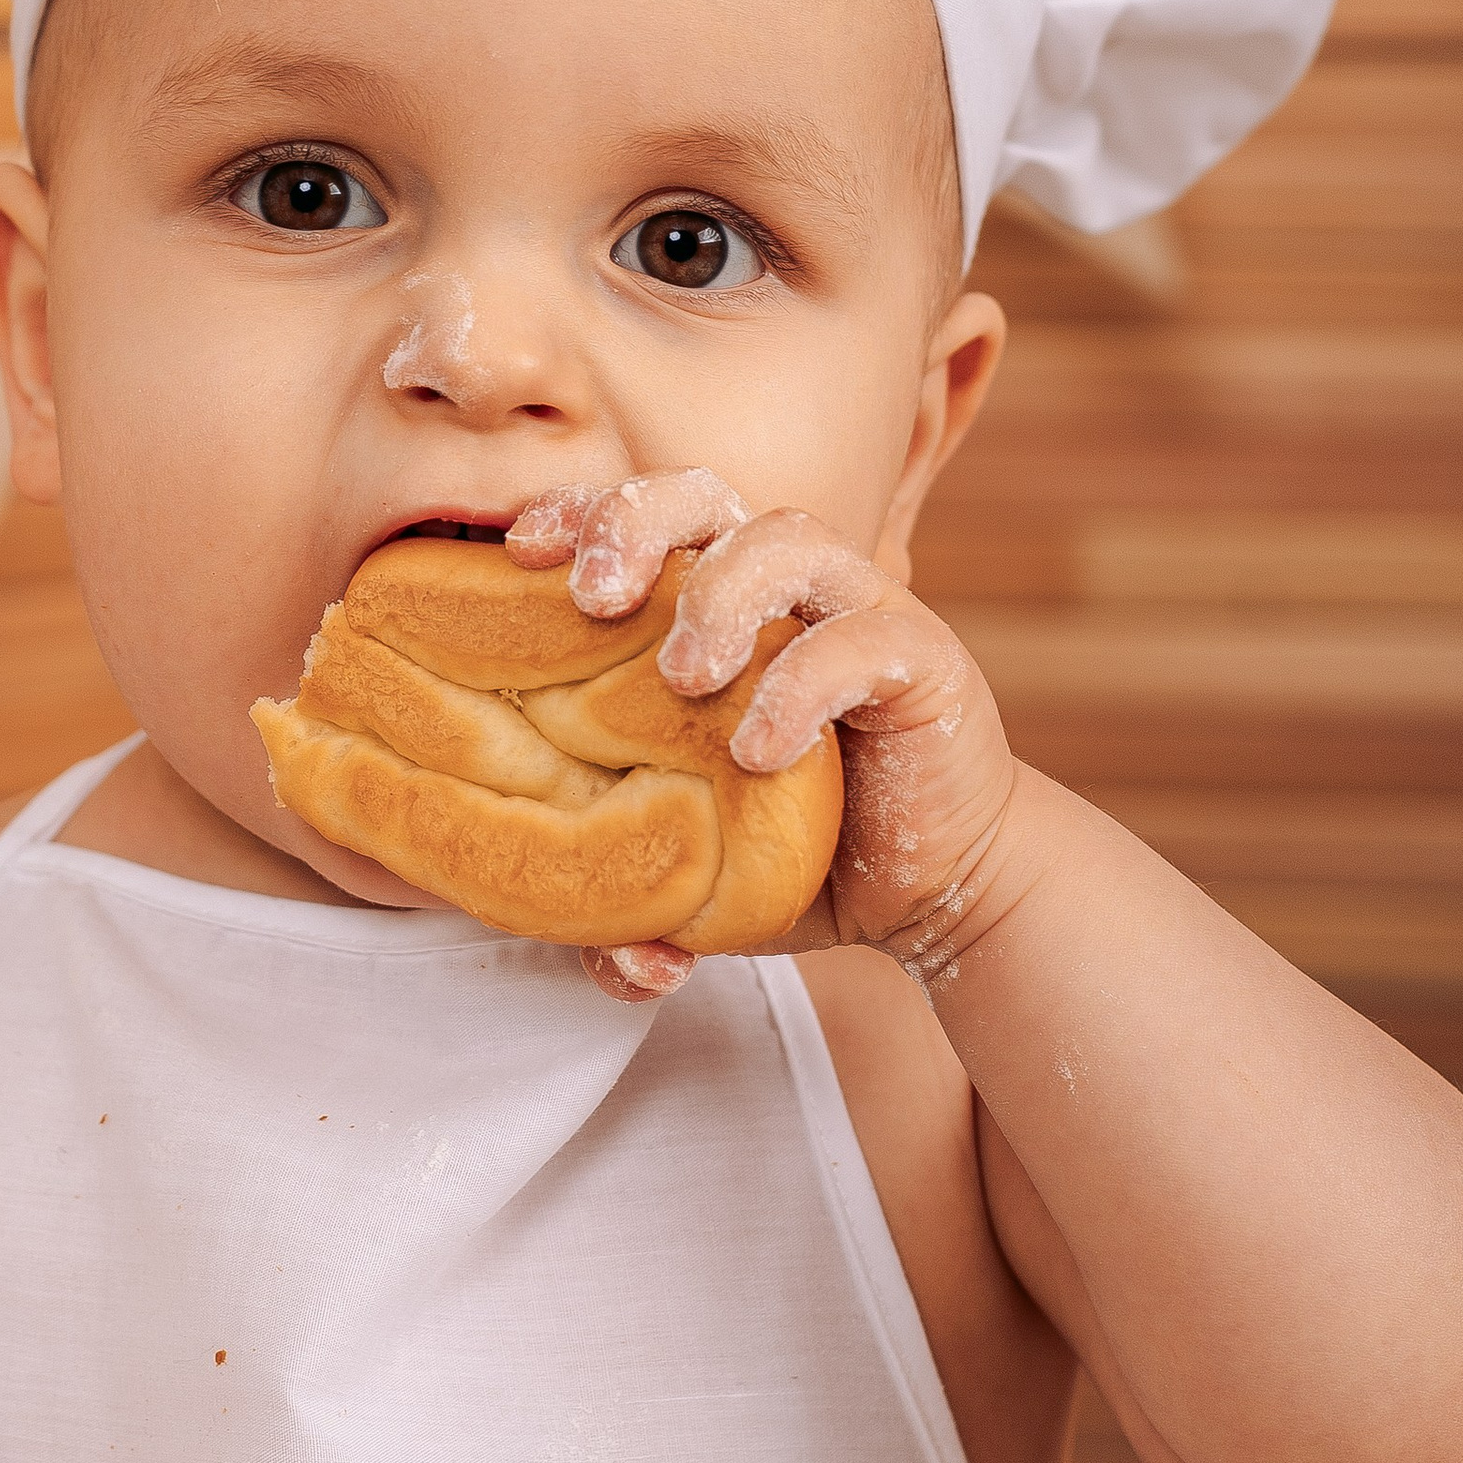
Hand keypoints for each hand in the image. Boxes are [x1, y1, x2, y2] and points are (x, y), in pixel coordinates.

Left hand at [507, 477, 1019, 980]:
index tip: (518, 553)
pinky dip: (800, 684)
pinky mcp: (922, 660)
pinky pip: (860, 639)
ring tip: (681, 678)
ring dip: (720, 593)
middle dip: (634, 522)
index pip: (636, 518)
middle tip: (592, 597)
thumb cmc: (805, 860)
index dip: (576, 512)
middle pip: (699, 492)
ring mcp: (856, 611)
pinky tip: (760, 749)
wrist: (944, 888)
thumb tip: (620, 969)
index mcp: (710, 606)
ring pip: (786, 536)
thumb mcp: (703, 891)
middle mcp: (781, 588)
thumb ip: (640, 925)